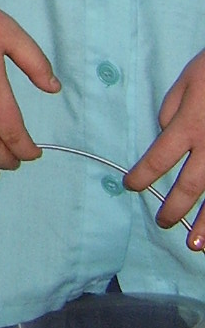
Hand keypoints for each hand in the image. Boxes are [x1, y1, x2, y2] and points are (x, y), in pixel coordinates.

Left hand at [126, 50, 204, 249]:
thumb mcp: (186, 81)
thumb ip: (171, 110)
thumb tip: (165, 134)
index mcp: (190, 126)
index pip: (159, 158)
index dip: (143, 175)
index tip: (131, 185)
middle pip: (190, 186)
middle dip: (174, 208)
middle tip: (163, 222)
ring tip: (196, 245)